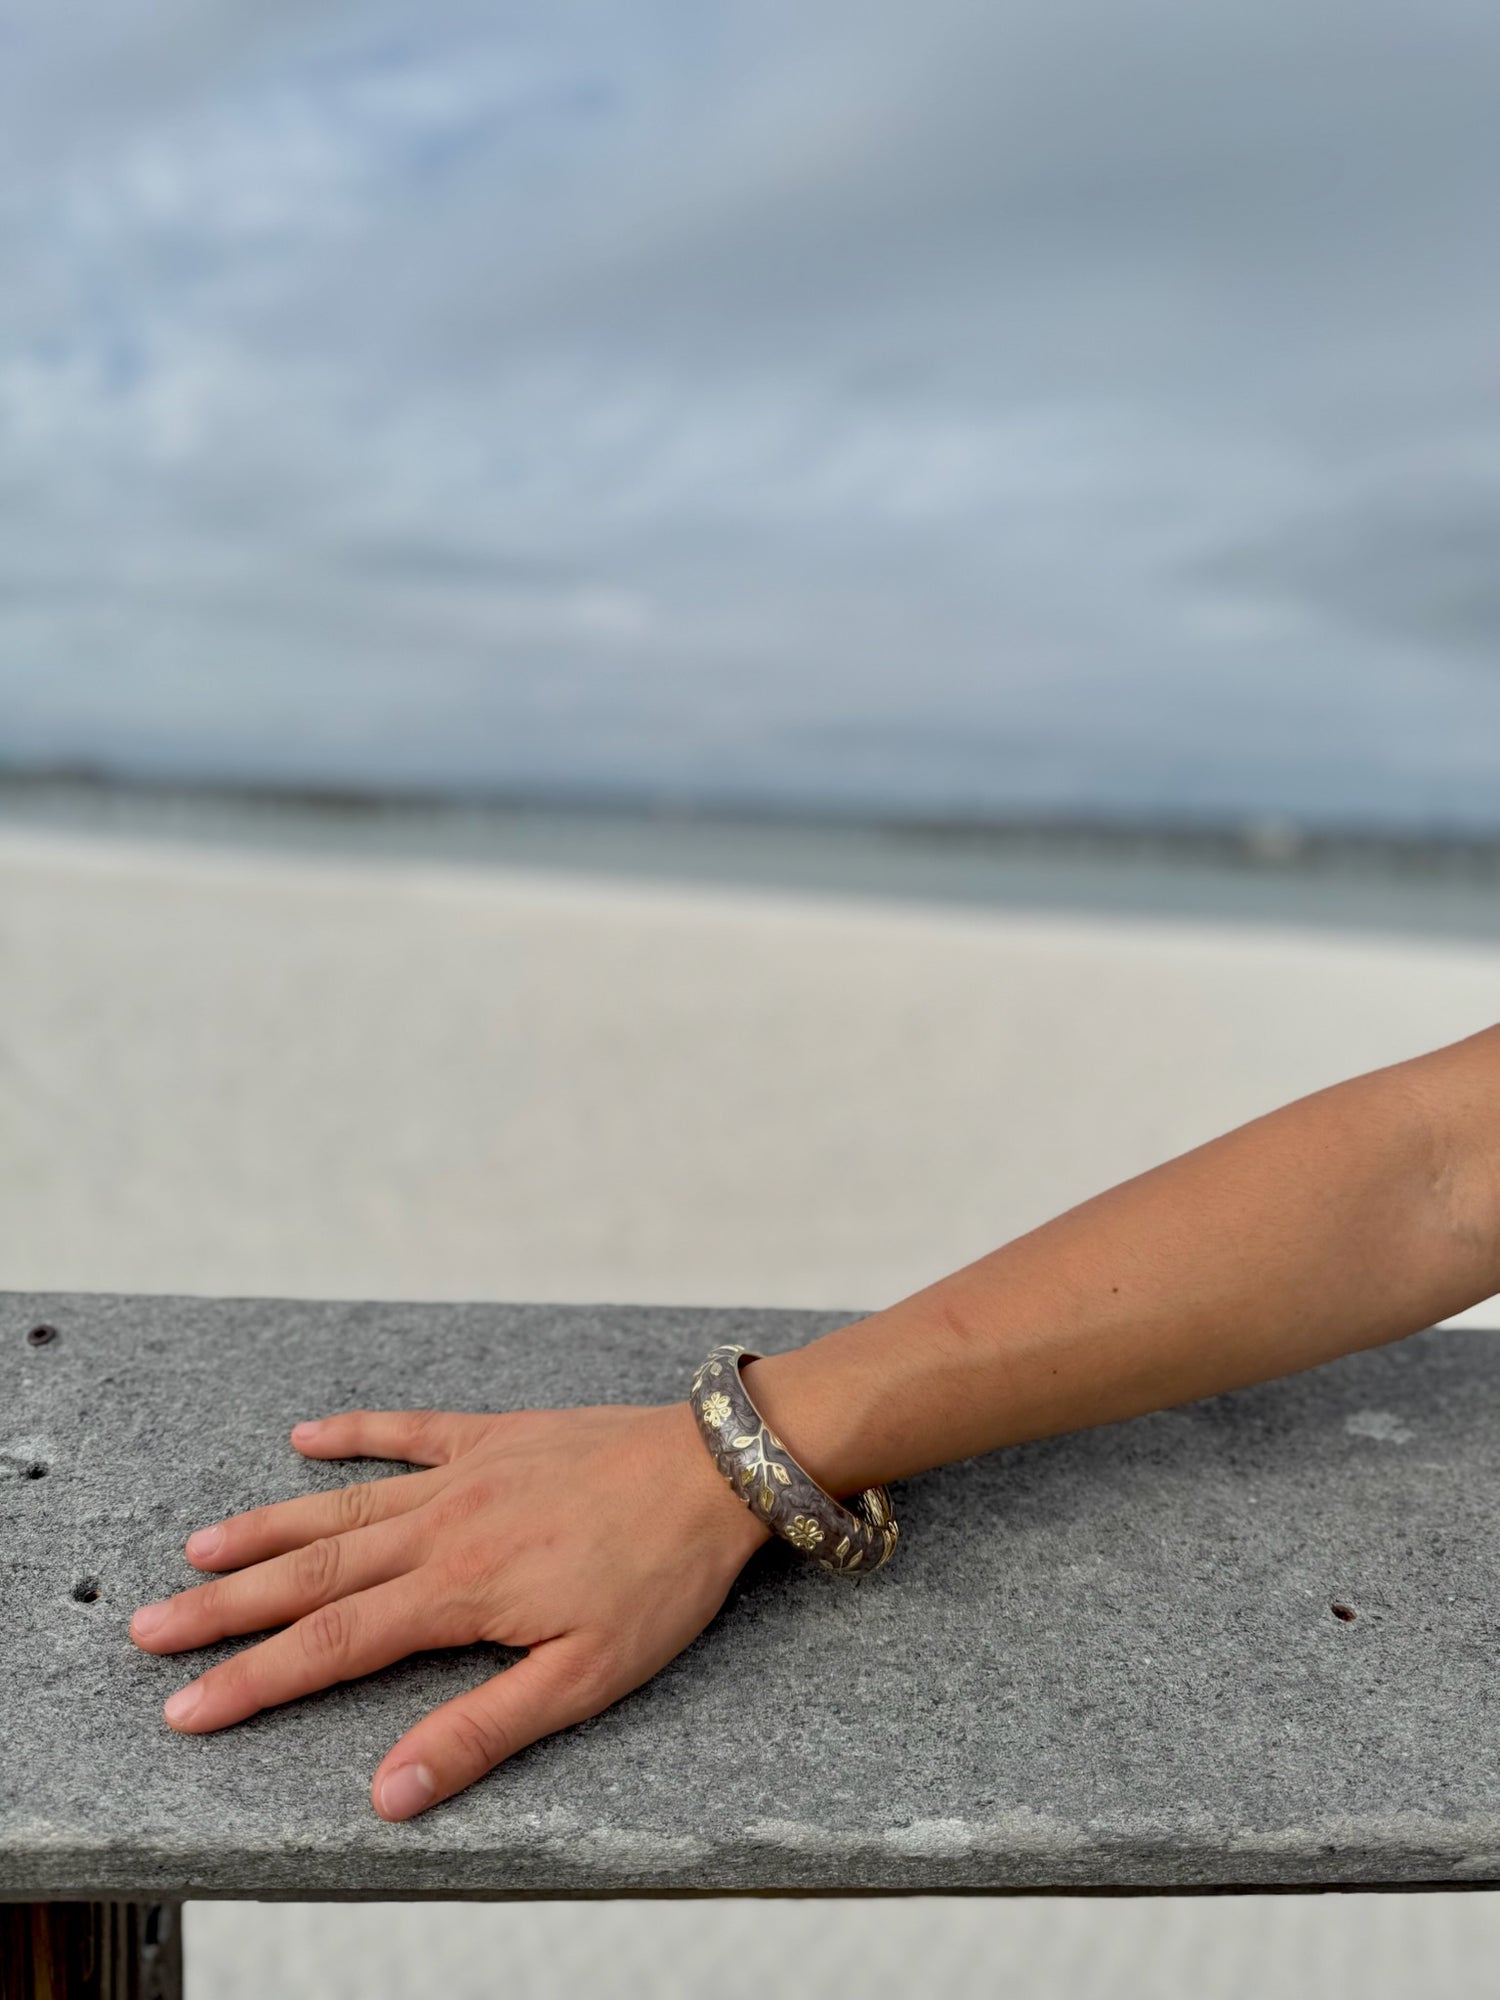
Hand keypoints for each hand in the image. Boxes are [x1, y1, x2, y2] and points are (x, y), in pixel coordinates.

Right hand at [129, 1398, 769, 1819]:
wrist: (717, 1468)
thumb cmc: (660, 1578)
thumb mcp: (584, 1677)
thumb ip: (482, 1729)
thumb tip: (390, 1792)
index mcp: (457, 1590)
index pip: (330, 1647)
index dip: (251, 1681)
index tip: (184, 1707)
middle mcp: (442, 1526)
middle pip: (312, 1574)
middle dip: (225, 1608)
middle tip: (148, 1629)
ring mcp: (464, 1471)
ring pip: (342, 1506)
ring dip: (266, 1529)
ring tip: (198, 1551)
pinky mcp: (494, 1434)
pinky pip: (408, 1429)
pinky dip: (353, 1431)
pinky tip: (305, 1436)